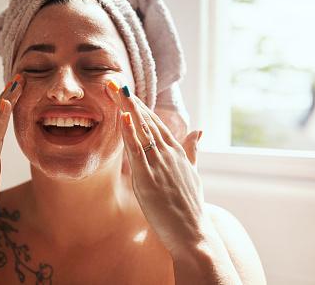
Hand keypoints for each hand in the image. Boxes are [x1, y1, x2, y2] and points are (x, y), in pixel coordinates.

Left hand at [106, 82, 207, 253]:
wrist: (194, 234)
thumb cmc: (191, 206)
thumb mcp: (194, 174)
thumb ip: (193, 151)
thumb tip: (199, 130)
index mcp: (177, 153)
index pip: (156, 123)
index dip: (140, 106)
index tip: (127, 91)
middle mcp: (169, 154)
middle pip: (147, 121)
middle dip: (130, 100)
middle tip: (115, 81)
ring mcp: (159, 166)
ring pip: (141, 131)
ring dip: (128, 109)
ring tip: (116, 89)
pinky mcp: (149, 180)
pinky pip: (137, 152)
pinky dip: (130, 133)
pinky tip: (122, 117)